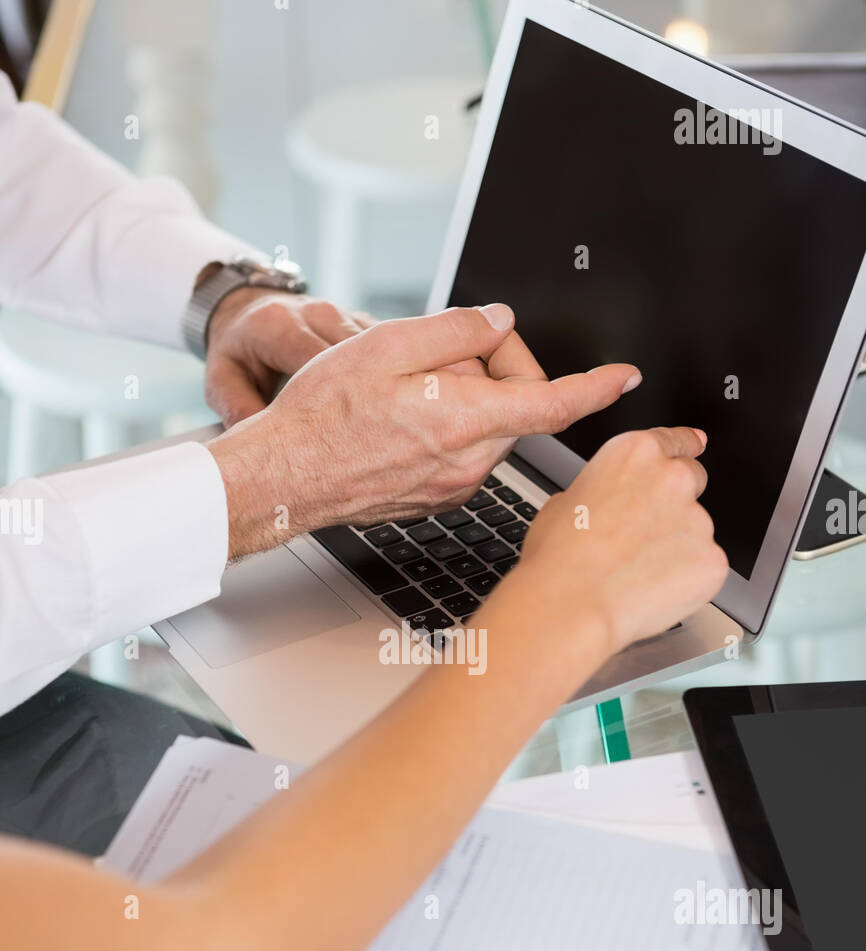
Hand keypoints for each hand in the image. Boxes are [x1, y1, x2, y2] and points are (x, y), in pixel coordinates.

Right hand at [208, 303, 640, 557]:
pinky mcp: (438, 500)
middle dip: (494, 371)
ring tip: (406, 394)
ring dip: (468, 401)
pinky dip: (450, 429)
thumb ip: (456, 330)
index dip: (596, 388)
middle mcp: (469, 463)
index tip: (624, 378)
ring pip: (489, 430)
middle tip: (438, 357)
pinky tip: (401, 424)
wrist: (286, 478)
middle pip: (517, 407)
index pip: (553, 404)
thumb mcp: (387, 346)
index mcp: (466, 420)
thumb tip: (499, 322)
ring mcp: (455, 487)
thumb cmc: (323, 416)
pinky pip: (464, 454)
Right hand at [507, 426, 727, 659]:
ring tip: (636, 572)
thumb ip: (601, 491)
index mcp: (635, 454)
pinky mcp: (712, 559)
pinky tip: (652, 590)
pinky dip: (686, 579)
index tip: (695, 446)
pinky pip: (705, 567)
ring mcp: (698, 520)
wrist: (572, 605)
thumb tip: (605, 504)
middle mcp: (673, 479)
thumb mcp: (564, 503)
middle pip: (693, 480)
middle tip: (644, 533)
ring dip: (677, 546)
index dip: (686, 446)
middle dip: (675, 503)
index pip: (677, 440)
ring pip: (697, 530)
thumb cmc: (560, 558)